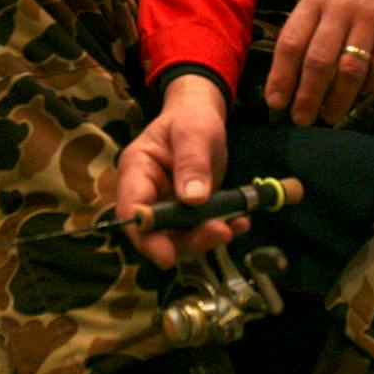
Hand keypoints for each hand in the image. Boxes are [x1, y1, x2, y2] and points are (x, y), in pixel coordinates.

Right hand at [115, 74, 246, 268]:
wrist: (201, 115)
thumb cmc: (191, 117)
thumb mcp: (194, 132)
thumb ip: (192, 162)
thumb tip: (193, 200)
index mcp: (137, 171)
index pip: (131, 211)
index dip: (146, 237)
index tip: (167, 257)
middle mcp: (148, 194)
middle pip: (156, 232)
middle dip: (187, 241)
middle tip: (222, 233)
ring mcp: (167, 205)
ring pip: (179, 236)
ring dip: (207, 237)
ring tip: (237, 225)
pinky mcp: (187, 212)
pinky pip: (199, 229)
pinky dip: (221, 228)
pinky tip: (241, 221)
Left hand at [264, 0, 373, 126]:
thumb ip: (307, 29)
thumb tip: (286, 78)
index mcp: (315, 1)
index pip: (291, 42)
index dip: (281, 76)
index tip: (276, 103)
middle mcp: (341, 8)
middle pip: (318, 60)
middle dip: (307, 96)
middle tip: (302, 119)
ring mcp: (371, 18)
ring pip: (350, 69)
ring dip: (338, 99)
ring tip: (330, 116)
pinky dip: (371, 87)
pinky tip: (363, 95)